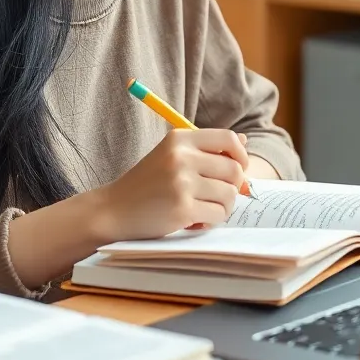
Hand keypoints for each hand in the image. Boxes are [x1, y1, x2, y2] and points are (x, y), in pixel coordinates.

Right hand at [97, 128, 248, 240]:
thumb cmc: (147, 184)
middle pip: (234, 170)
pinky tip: (194, 220)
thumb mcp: (171, 156)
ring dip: (222, 206)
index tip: (238, 168)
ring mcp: (182, 183)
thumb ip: (206, 148)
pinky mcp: (182, 208)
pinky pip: (218, 214)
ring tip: (202, 208)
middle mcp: (181, 157)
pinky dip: (211, 221)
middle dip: (233, 187)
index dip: (240, 155)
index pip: (228, 138)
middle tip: (216, 195)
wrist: (114, 210)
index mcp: (179, 139)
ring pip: (230, 194)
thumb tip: (244, 140)